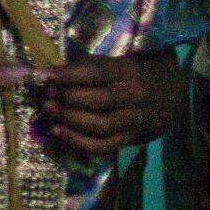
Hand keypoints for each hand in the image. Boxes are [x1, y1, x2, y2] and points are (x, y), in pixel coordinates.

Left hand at [33, 54, 179, 156]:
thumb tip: (44, 72)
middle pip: (101, 100)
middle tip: (46, 96)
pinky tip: (58, 133)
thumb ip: (83, 66)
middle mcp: (135, 96)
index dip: (68, 75)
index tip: (42, 76)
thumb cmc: (127, 75)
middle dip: (69, 98)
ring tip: (48, 112)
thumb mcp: (112, 63)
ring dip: (71, 120)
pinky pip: (104, 146)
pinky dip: (79, 142)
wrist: (167, 95)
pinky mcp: (130, 139)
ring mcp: (135, 120)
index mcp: (128, 71)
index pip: (97, 72)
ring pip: (102, 125)